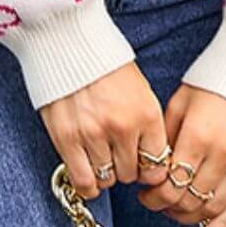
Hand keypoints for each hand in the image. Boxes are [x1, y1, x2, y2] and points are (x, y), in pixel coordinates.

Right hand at [39, 60, 171, 200]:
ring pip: (108, 180)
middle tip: (118, 154)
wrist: (70, 41)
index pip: (157, 166)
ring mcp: (94, 134)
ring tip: (102, 157)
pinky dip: (88, 185)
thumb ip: (146, 124)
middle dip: (127, 167)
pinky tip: (89, 174)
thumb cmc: (105, 63)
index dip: (150, 168)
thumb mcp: (140, 89)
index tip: (143, 164)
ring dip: (106, 173)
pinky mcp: (67, 139)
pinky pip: (83, 181)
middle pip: (131, 175)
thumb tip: (150, 157)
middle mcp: (122, 127)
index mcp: (146, 113)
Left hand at [136, 83, 225, 225]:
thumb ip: (169, 138)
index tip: (147, 193)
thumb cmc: (216, 77)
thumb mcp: (182, 101)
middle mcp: (225, 153)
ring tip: (179, 208)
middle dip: (169, 207)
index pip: (171, 185)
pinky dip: (220, 221)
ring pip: (214, 209)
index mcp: (200, 134)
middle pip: (190, 201)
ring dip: (191, 216)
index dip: (154, 196)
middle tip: (159, 201)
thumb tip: (156, 168)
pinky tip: (205, 222)